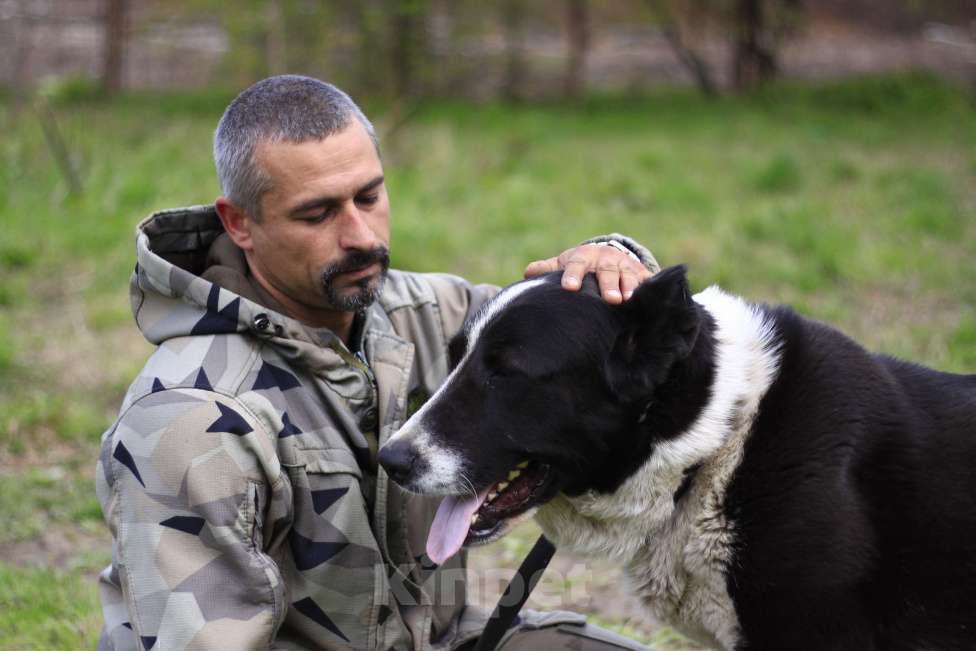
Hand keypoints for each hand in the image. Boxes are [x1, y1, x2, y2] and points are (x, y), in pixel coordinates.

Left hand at [524, 243, 652, 303]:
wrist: (608, 256)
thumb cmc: (580, 266)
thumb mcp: (563, 264)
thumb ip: (547, 268)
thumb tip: (528, 273)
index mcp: (582, 257)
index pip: (576, 266)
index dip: (573, 275)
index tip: (570, 287)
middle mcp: (605, 260)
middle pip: (607, 272)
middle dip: (609, 285)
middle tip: (610, 300)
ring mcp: (625, 266)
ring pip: (628, 276)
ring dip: (630, 287)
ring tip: (629, 299)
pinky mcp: (641, 273)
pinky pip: (646, 281)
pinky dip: (648, 288)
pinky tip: (651, 299)